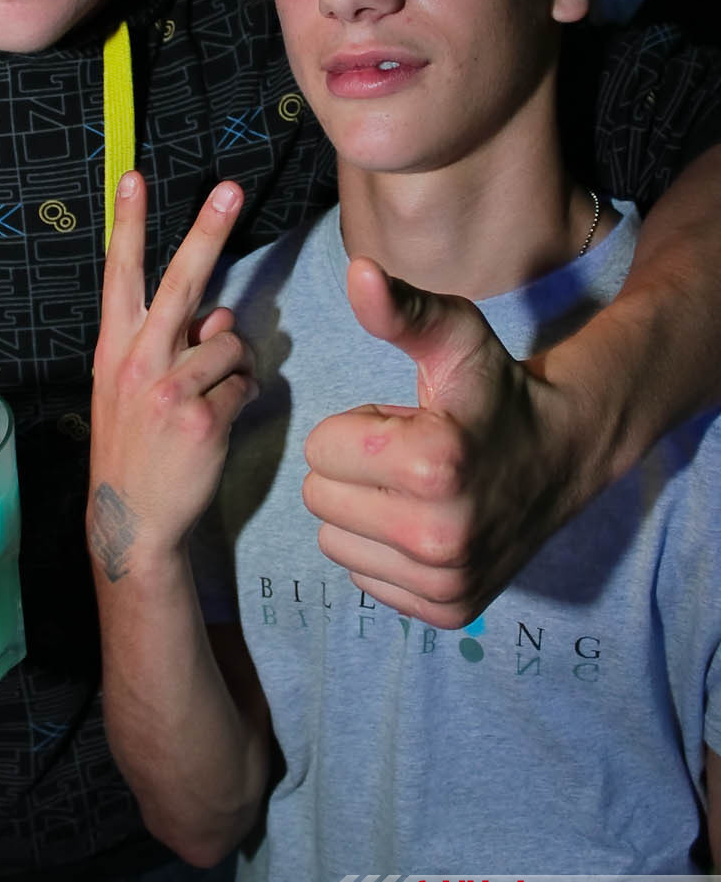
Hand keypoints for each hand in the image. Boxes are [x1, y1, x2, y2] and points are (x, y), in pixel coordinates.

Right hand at [88, 172, 255, 579]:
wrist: (130, 520)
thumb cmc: (137, 446)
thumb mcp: (135, 389)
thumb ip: (173, 344)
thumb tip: (220, 316)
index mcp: (116, 347)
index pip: (121, 274)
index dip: (127, 224)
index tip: (133, 177)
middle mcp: (137, 359)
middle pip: (182, 280)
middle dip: (207, 229)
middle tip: (230, 188)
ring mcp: (169, 388)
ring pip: (231, 344)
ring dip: (234, 368)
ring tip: (208, 402)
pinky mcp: (202, 417)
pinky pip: (246, 385)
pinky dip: (243, 400)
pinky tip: (218, 425)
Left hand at [301, 259, 582, 628]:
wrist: (563, 454)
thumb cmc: (495, 390)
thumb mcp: (453, 338)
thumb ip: (401, 309)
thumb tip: (357, 271)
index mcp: (436, 464)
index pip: (319, 449)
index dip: (355, 427)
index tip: (404, 423)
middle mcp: (440, 536)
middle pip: (319, 498)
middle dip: (352, 468)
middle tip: (408, 456)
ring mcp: (445, 582)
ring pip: (333, 541)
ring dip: (363, 511)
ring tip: (418, 488)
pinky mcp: (447, 610)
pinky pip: (361, 576)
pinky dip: (381, 549)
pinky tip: (425, 522)